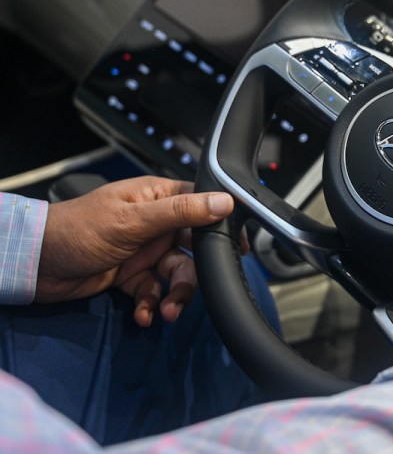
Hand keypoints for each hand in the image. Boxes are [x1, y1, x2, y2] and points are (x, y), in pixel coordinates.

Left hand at [37, 176, 236, 325]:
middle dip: (195, 273)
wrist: (34, 263)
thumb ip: (182, 212)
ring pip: (176, 274)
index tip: (238, 248)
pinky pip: (154, 291)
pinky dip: (152, 304)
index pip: (202, 204)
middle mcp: (155, 223)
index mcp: (157, 198)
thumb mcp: (134, 219)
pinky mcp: (131, 276)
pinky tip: (145, 315)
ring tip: (166, 312)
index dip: (222, 225)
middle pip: (194, 247)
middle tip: (190, 290)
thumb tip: (225, 202)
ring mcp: (144, 250)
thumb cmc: (78, 229)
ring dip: (174, 295)